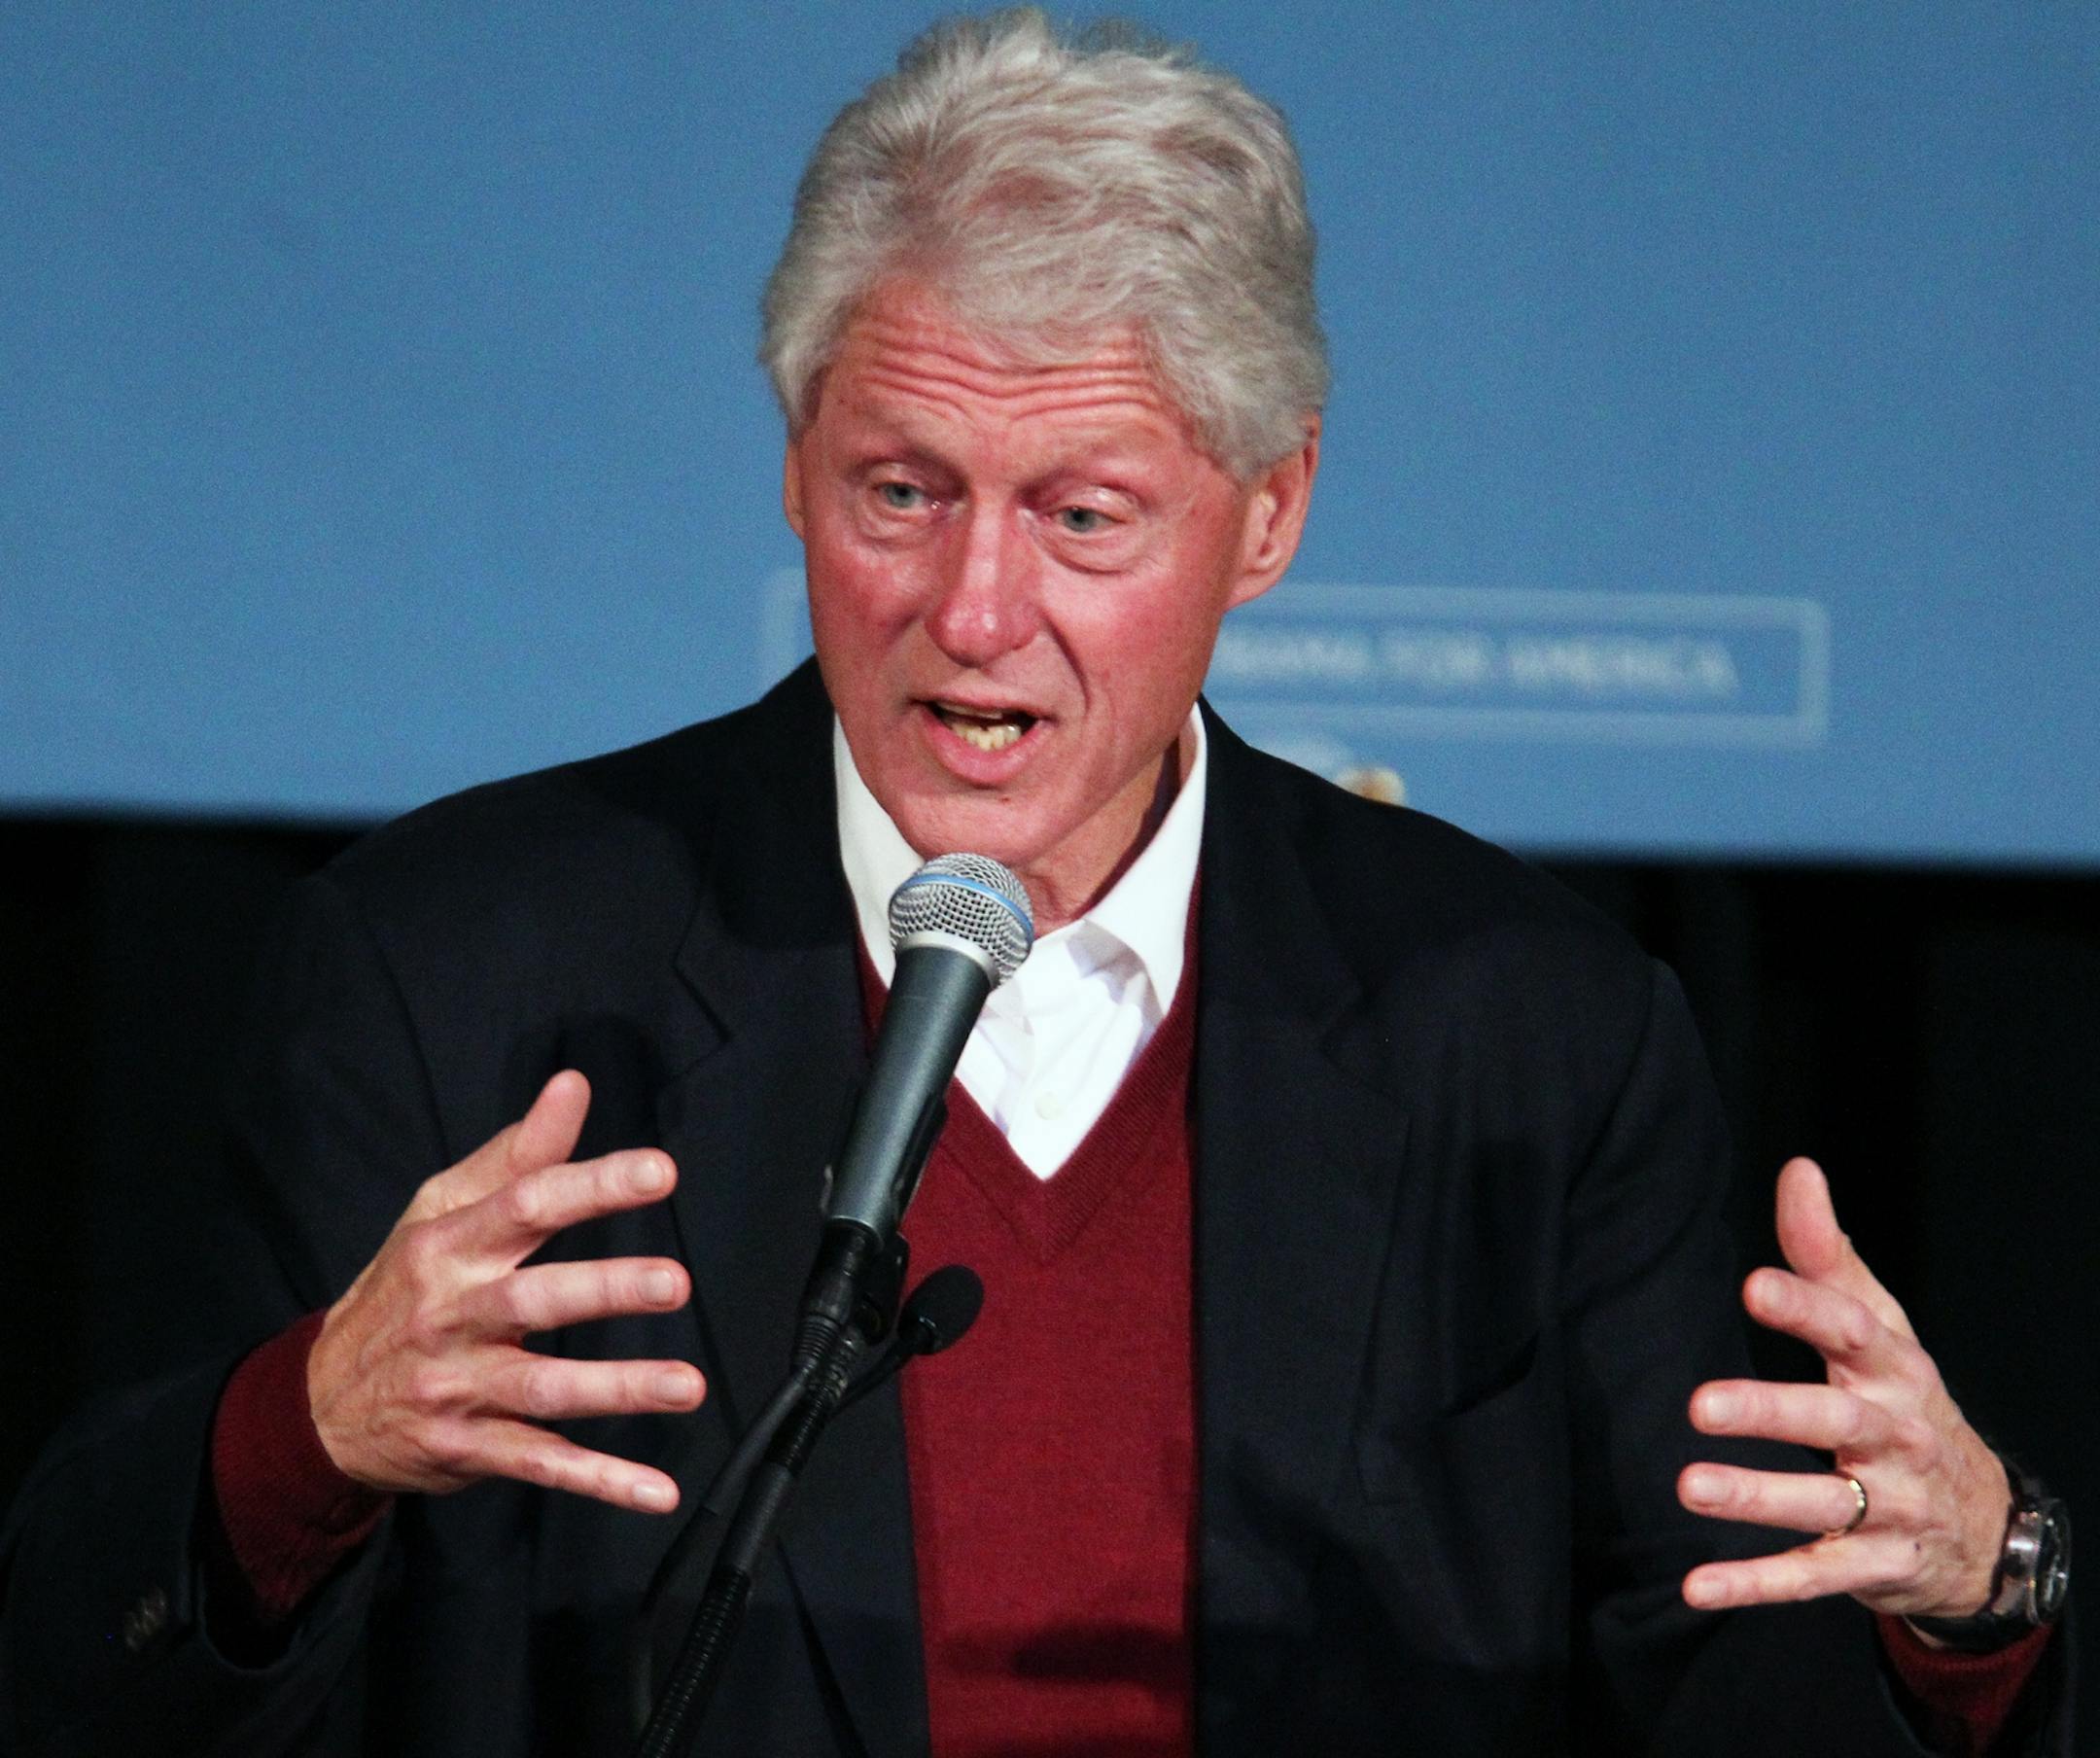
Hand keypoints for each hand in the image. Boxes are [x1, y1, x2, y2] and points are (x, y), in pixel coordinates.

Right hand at [307, 1070, 703, 1512]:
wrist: (316, 1404)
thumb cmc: (400, 1290)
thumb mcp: (439, 1212)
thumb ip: (518, 1154)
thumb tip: (573, 1085)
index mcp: (449, 1248)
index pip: (525, 1206)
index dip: (592, 1185)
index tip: (658, 1172)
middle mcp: (451, 1317)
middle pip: (533, 1300)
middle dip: (606, 1291)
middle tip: (675, 1282)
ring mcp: (458, 1388)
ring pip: (542, 1391)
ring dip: (617, 1389)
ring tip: (687, 1386)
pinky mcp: (468, 1449)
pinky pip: (539, 1464)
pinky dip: (598, 1481)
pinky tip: (657, 1492)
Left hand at [1677, 1157, 2007, 1618]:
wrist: (1985, 1524)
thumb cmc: (1904, 1402)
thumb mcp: (1880, 1326)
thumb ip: (1827, 1254)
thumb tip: (1798, 1169)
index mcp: (1894, 1371)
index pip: (1852, 1332)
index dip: (1806, 1308)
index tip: (1752, 1286)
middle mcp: (1896, 1438)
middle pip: (1833, 1421)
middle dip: (1770, 1412)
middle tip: (1699, 1404)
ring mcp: (1888, 1508)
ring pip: (1821, 1503)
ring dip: (1754, 1498)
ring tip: (1688, 1486)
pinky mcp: (1871, 1568)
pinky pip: (1810, 1577)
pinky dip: (1754, 1584)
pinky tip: (1696, 1584)